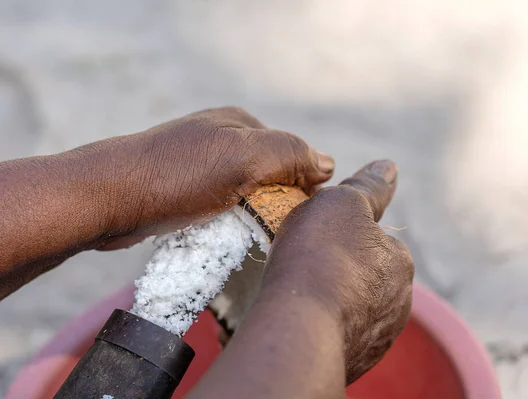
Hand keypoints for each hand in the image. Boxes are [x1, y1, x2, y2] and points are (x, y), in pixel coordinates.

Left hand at [85, 106, 333, 245]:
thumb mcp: (241, 157)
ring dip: (249, 215)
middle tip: (272, 229)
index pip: (291, 152)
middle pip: (267, 174)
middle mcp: (218, 138)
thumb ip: (288, 154)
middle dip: (274, 201)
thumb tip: (326, 164)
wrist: (106, 198)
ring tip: (245, 235)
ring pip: (242, 193)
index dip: (302, 184)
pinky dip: (225, 222)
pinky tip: (220, 234)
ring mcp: (197, 164)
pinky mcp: (179, 190)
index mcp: (238, 123)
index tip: (299, 214)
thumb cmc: (174, 176)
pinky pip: (217, 207)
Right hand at [266, 159, 413, 383]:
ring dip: (332, 301)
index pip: (374, 242)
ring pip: (352, 308)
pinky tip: (301, 321)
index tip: (314, 239)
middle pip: (364, 277)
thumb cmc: (318, 257)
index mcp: (399, 263)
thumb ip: (367, 187)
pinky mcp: (356, 363)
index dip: (341, 236)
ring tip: (298, 296)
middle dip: (340, 271)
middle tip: (304, 267)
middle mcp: (398, 303)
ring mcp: (377, 337)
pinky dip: (323, 327)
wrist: (299, 327)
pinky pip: (338, 336)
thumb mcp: (341, 204)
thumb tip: (389, 167)